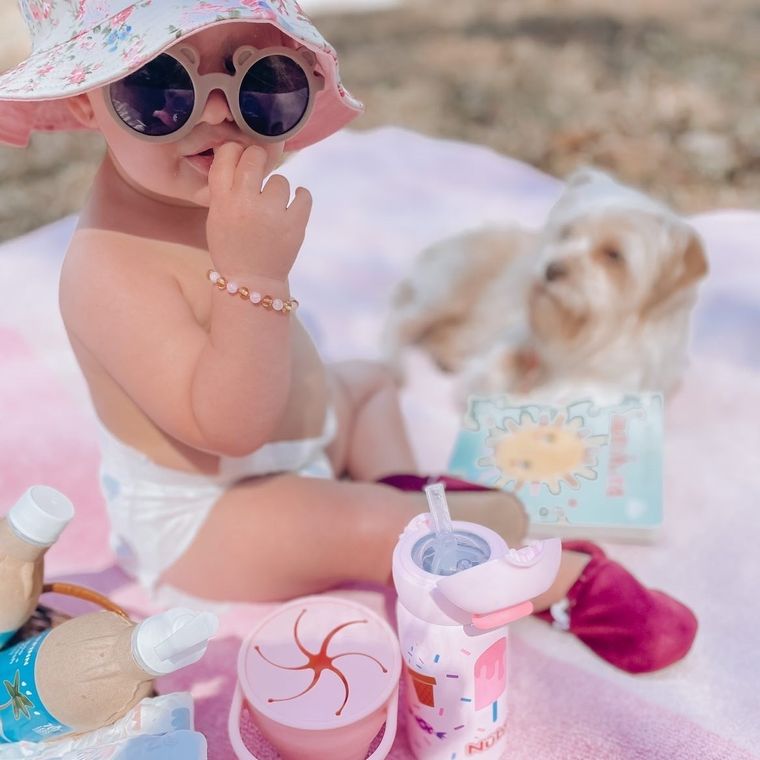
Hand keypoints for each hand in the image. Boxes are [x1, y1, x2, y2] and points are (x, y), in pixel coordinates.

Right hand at [206, 143, 311, 280]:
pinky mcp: (295, 224)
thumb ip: (224, 190)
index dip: (234, 151)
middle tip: (259, 173)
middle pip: (254, 157)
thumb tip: (236, 157)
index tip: (240, 157)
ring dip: (277, 190)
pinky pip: (304, 195)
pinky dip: (300, 197)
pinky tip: (294, 202)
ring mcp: (272, 213)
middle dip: (257, 161)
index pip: (226, 156)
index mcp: (222, 201)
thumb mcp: (216, 218)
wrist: (251, 281)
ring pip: (280, 180)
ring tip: (274, 207)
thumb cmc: (232, 248)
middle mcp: (246, 202)